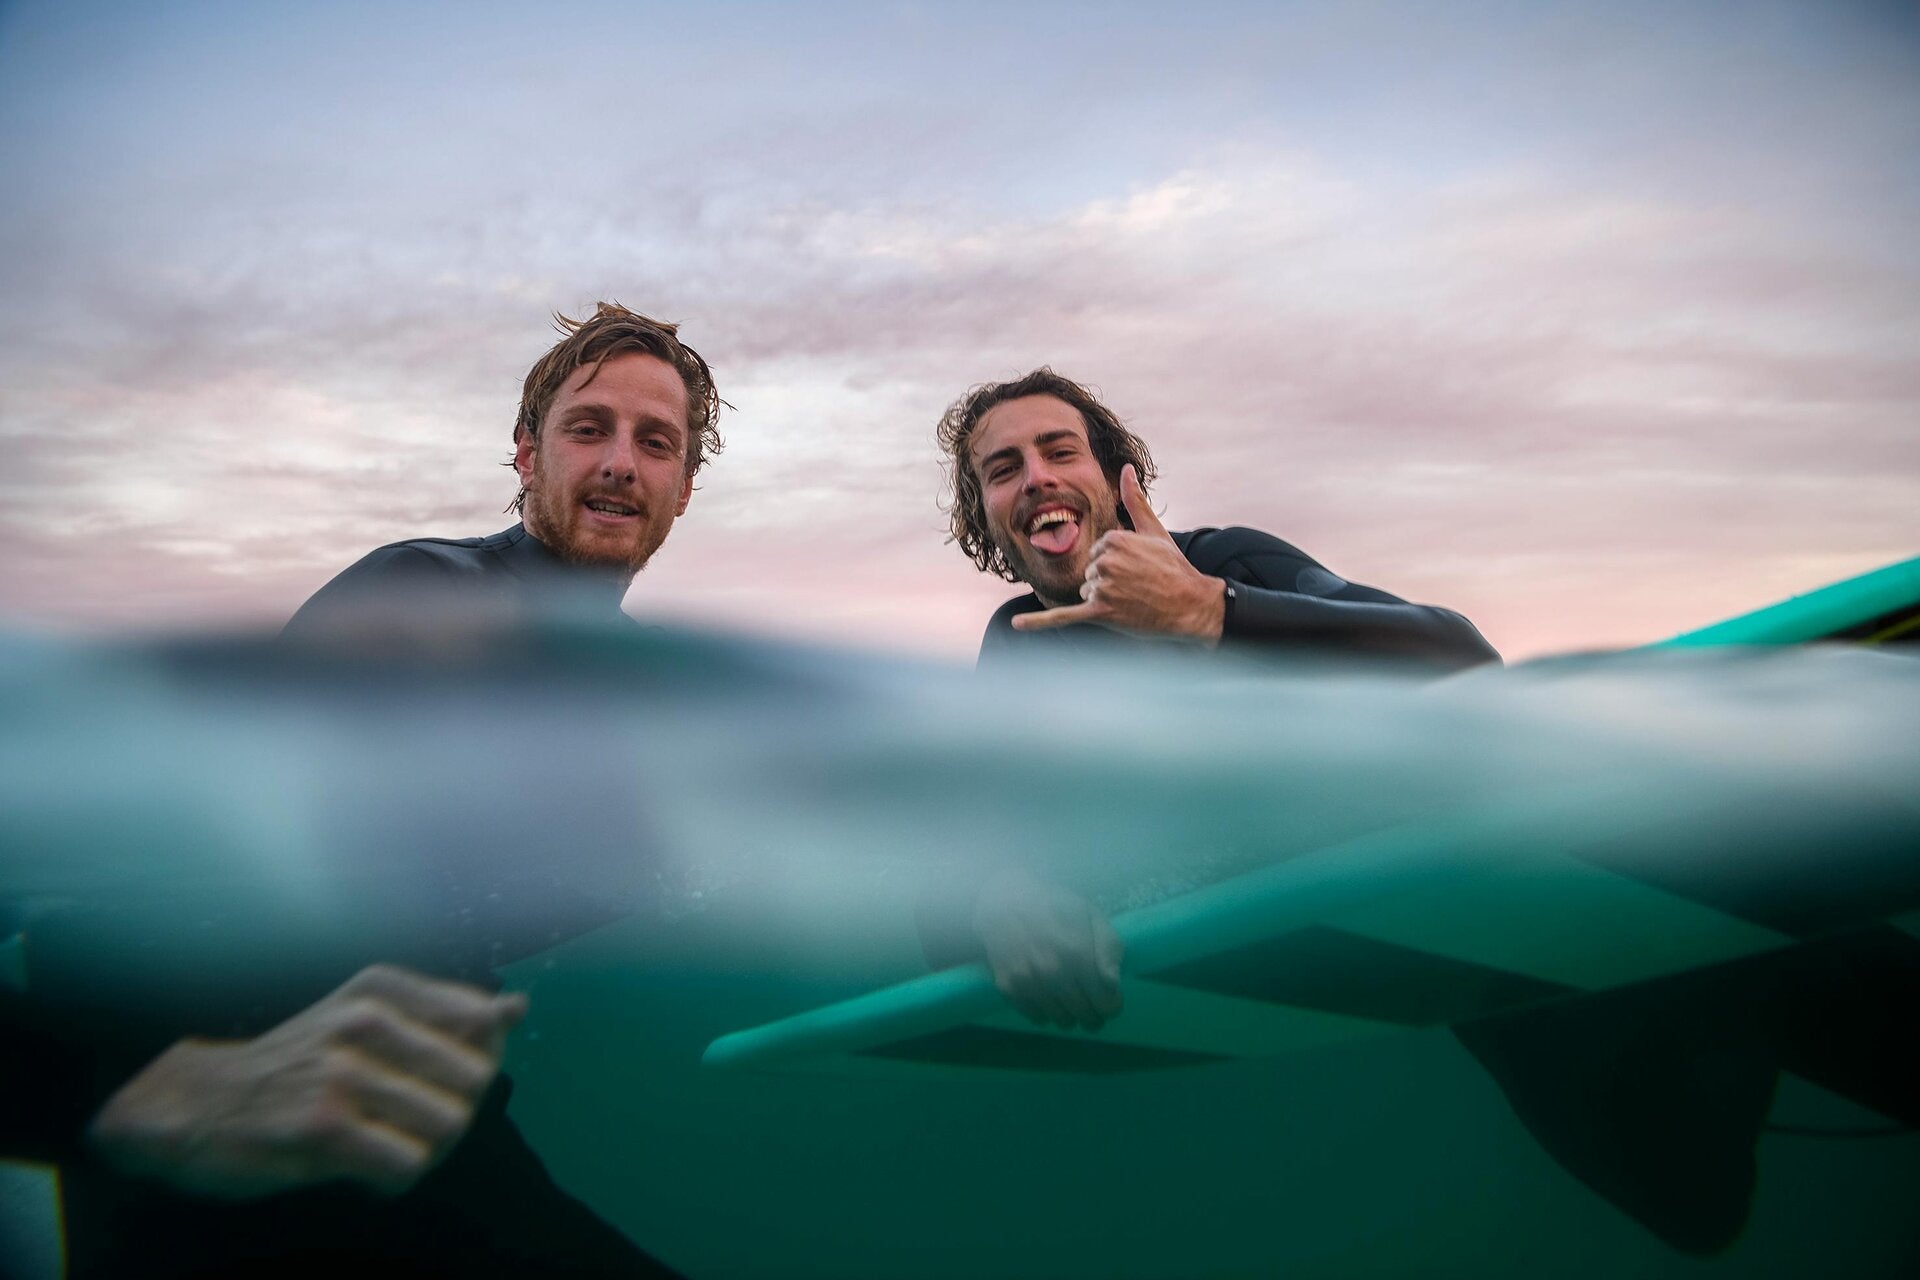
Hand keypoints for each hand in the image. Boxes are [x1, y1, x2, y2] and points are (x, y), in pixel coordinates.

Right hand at [87, 963, 526, 1199]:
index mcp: (384, 988)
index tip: (428, 1078)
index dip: (469, 1066)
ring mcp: (344, 1071)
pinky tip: (364, 1168)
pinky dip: (395, 1177)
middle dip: (453, 1112)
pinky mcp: (324, 1126)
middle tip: (404, 1122)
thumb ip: (445, 1017)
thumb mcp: (366, 1019)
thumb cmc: (296, 1065)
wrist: (194, 1105)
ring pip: (449, 1125)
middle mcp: (367, 1018)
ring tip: (381, 1144)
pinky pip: (408, 1164)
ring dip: (425, 1148)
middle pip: (475, 1080)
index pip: (483, 1024)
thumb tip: (518, 1008)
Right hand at [972, 869, 1123, 1030]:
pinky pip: (1036, 1018)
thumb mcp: (1091, 916)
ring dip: (1071, 1015)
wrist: (1003, 901)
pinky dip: (1046, 1013)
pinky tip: (1049, 997)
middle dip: (1095, 1013)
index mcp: (1078, 954)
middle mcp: (1053, 973)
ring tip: (1070, 1000)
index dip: (1113, 1004)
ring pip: (1061, 1021)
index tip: (1110, 997)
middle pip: (1085, 1016)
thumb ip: (1109, 950)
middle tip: (1092, 1003)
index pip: (1106, 1004)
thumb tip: (1114, 986)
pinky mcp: (1007, 987)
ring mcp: (1028, 982)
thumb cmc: (1054, 906)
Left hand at [1011, 464, 1225, 641]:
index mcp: (1113, 539)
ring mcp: (1103, 587)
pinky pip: (1063, 616)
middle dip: (1110, 580)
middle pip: (1090, 570)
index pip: (1098, 550)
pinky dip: (1039, 622)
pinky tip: (1018, 625)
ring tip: (1134, 599)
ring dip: (1106, 598)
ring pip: (1087, 590)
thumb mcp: (1153, 530)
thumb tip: (1126, 468)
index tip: (1139, 567)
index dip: (1117, 561)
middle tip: (1139, 586)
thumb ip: (1134, 499)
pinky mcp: (1101, 611)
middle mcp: (1106, 561)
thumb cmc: (1174, 567)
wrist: (1191, 605)